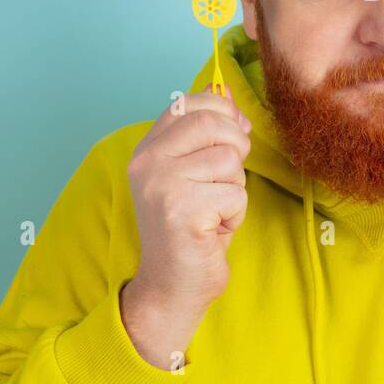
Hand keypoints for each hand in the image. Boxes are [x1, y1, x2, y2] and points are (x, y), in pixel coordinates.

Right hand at [121, 87, 251, 366]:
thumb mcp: (196, 172)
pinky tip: (213, 229)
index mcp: (148, 148)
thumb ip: (207, 136)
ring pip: (229, 160)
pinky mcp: (180, 209)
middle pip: (214, 123)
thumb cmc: (192, 228)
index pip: (189, 102)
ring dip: (235, 189)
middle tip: (225, 181)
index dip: (222, 113)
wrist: (173, 286)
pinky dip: (235, 215)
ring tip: (214, 211)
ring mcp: (160, 184)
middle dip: (236, 149)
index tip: (233, 136)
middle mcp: (147, 161)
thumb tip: (230, 97)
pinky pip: (235, 194)